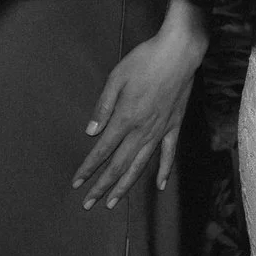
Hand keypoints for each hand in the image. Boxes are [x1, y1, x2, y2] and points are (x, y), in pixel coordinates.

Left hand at [70, 10, 205, 207]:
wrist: (179, 52)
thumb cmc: (145, 60)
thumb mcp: (116, 77)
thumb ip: (103, 106)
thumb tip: (91, 131)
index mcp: (125, 118)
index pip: (102, 150)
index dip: (88, 168)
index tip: (77, 182)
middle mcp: (142, 130)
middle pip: (118, 165)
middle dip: (101, 186)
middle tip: (88, 203)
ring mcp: (159, 130)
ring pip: (140, 165)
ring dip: (125, 185)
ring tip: (113, 202)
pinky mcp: (174, 125)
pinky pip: (169, 154)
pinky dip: (164, 171)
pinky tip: (160, 185)